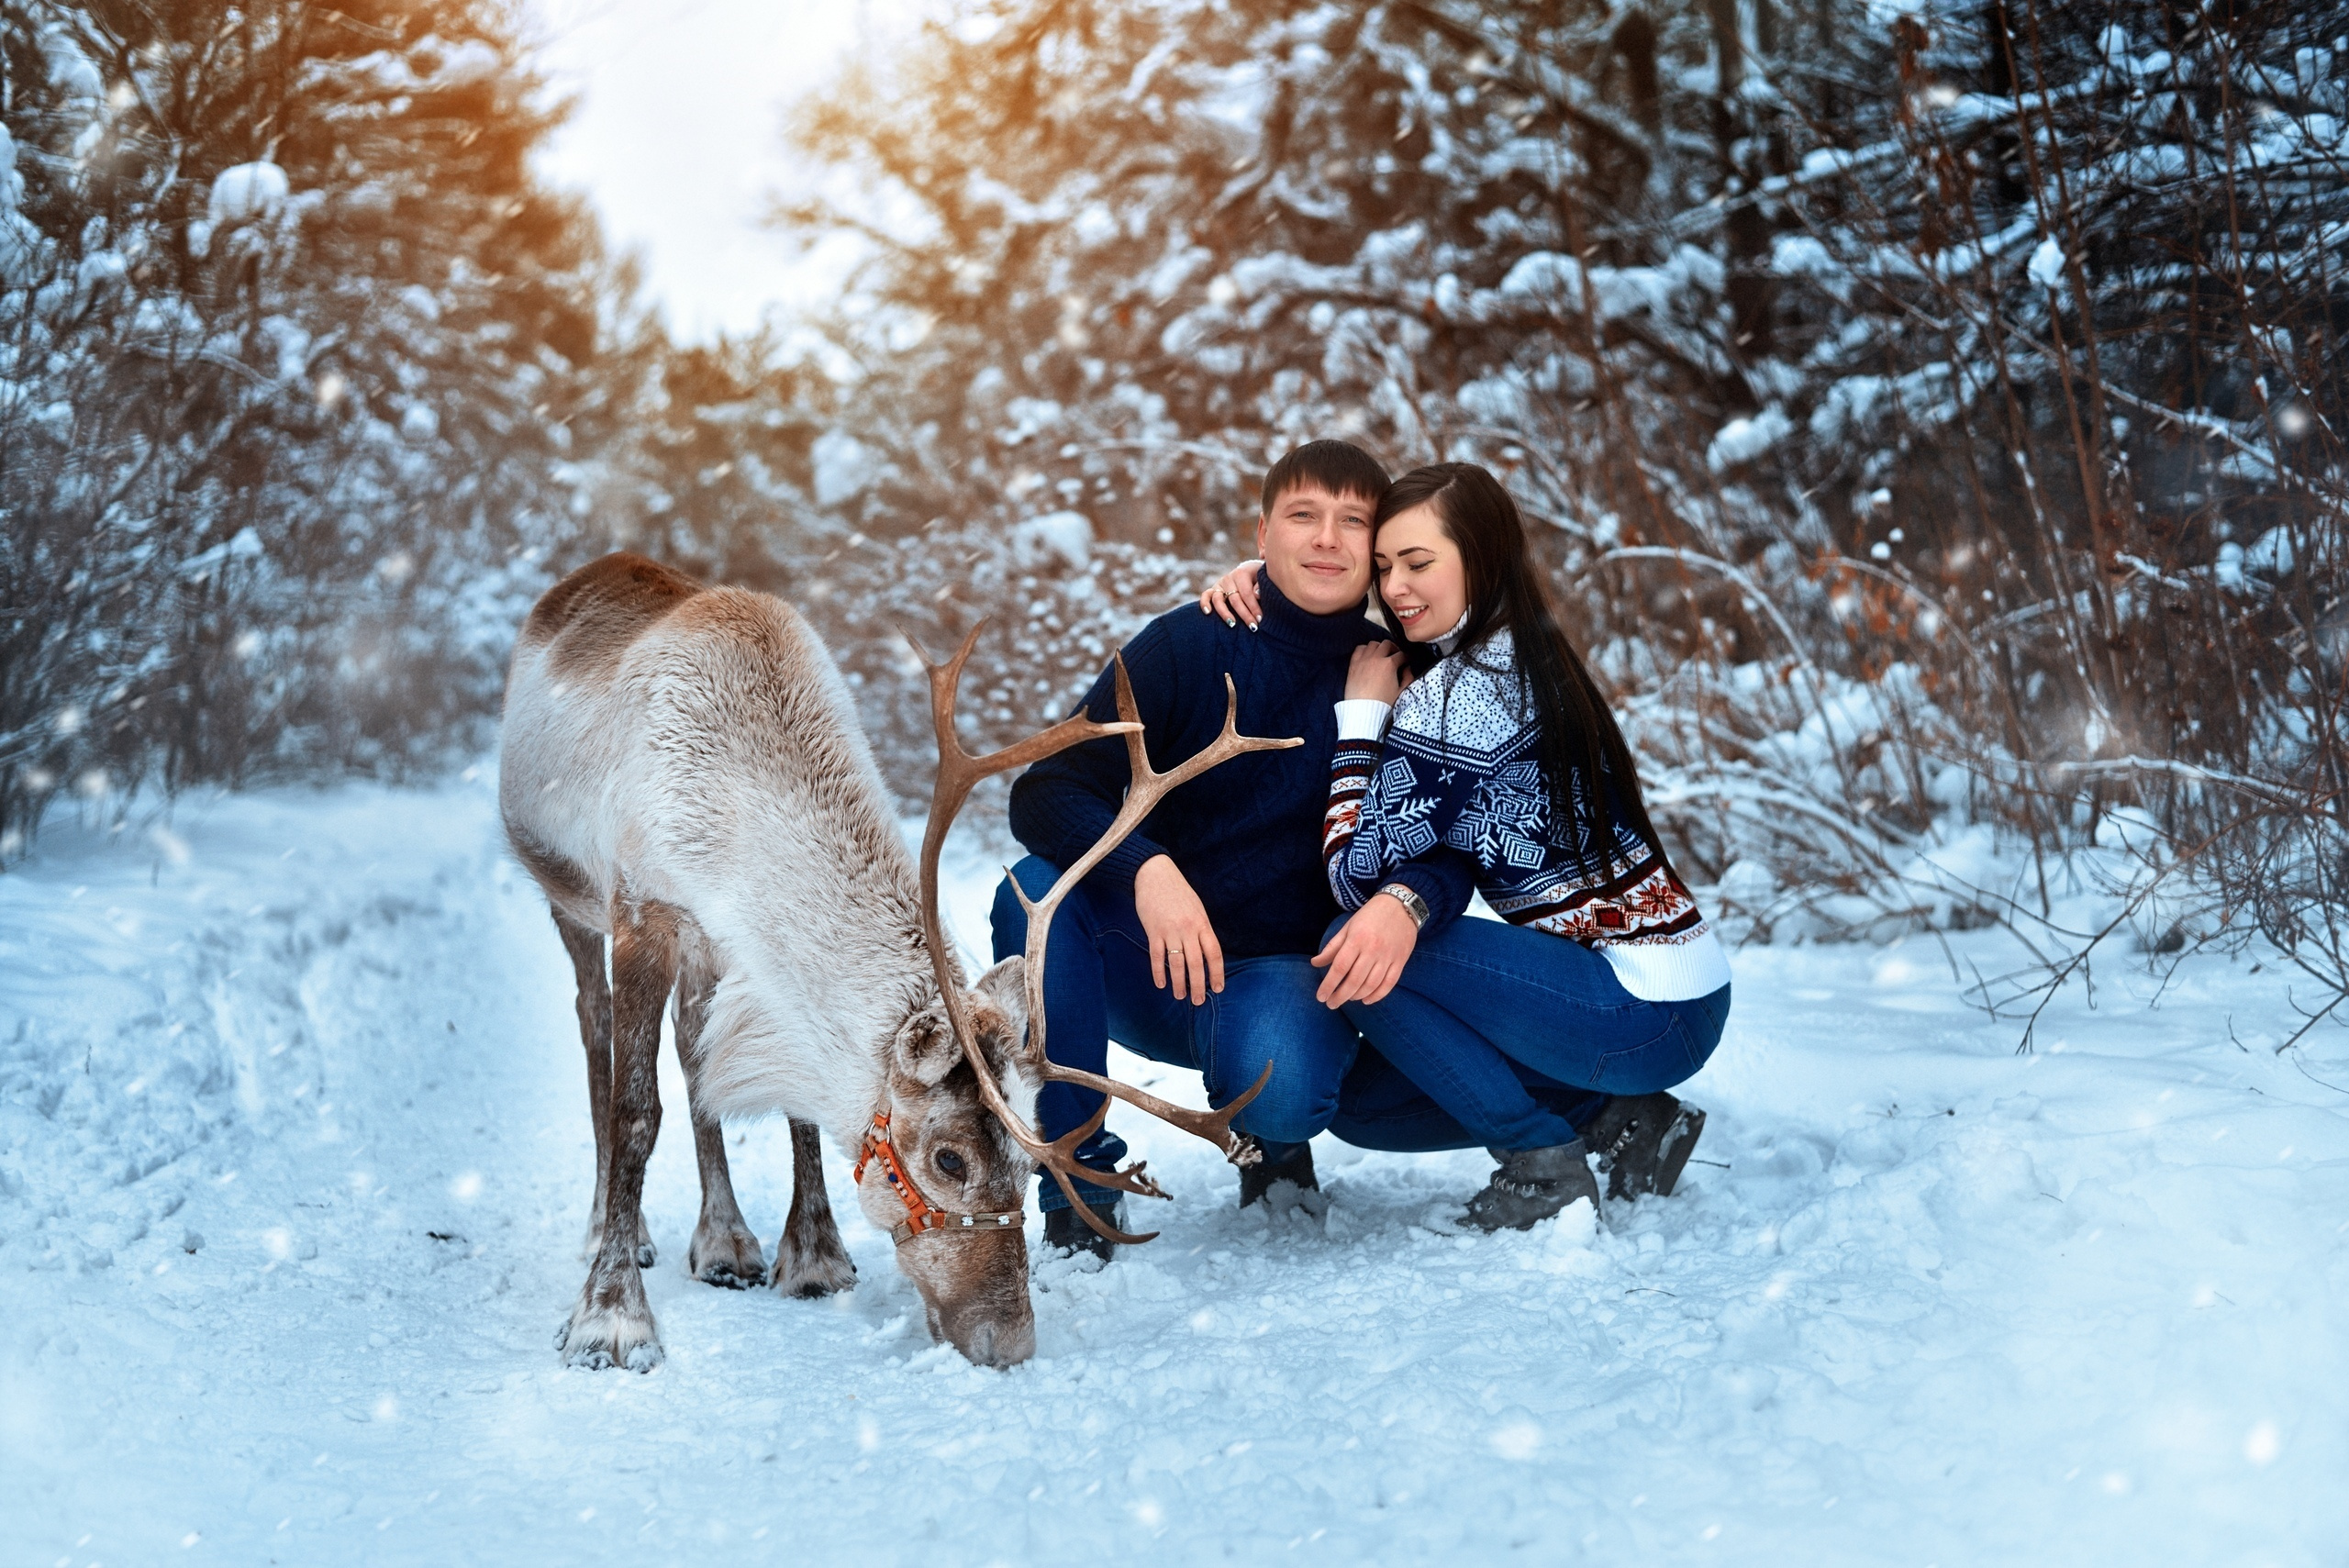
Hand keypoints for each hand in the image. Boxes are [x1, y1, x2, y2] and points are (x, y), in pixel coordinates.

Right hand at [1133, 854, 1223, 1003]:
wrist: (1154, 875)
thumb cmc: (1178, 892)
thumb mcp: (1197, 908)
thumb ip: (1201, 930)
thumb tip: (1205, 952)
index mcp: (1202, 923)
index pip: (1214, 953)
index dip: (1217, 973)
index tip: (1218, 988)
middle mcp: (1188, 929)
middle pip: (1196, 963)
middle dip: (1198, 985)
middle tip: (1198, 1001)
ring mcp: (1170, 931)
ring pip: (1177, 963)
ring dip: (1179, 983)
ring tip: (1180, 996)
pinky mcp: (1153, 931)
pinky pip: (1157, 956)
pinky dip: (1159, 972)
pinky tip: (1161, 984)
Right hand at [1197, 560, 1264, 628]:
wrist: (1250, 572)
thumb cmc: (1259, 578)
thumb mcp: (1263, 577)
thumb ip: (1261, 585)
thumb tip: (1257, 595)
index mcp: (1242, 573)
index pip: (1247, 593)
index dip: (1254, 607)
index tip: (1260, 620)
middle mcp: (1229, 578)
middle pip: (1235, 599)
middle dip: (1245, 615)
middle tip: (1253, 627)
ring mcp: (1219, 584)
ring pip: (1218, 600)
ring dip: (1225, 613)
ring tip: (1232, 624)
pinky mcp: (1213, 590)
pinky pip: (1205, 596)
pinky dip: (1204, 603)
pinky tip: (1208, 613)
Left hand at [1310, 894, 1418, 1007]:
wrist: (1401, 905)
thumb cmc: (1370, 916)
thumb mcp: (1347, 927)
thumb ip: (1332, 947)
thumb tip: (1315, 963)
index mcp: (1356, 939)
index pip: (1339, 967)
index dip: (1328, 985)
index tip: (1321, 996)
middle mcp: (1372, 949)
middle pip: (1354, 980)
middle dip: (1340, 996)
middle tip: (1331, 1004)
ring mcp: (1388, 957)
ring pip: (1371, 985)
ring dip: (1356, 996)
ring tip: (1347, 999)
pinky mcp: (1400, 961)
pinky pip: (1389, 984)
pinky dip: (1377, 996)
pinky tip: (1366, 1000)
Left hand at [1345, 641, 1410, 703]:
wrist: (1363, 711)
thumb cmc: (1383, 704)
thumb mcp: (1401, 692)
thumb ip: (1408, 678)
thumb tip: (1407, 669)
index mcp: (1389, 664)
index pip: (1401, 654)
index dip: (1406, 657)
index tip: (1406, 661)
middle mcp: (1376, 658)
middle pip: (1387, 644)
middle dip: (1393, 648)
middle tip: (1395, 655)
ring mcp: (1363, 660)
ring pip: (1372, 644)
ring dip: (1379, 647)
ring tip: (1381, 654)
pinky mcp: (1353, 664)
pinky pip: (1359, 649)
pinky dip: (1364, 649)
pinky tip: (1368, 655)